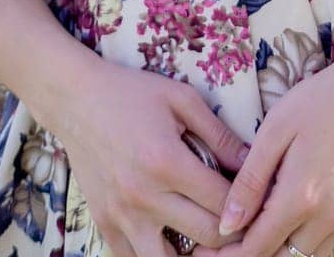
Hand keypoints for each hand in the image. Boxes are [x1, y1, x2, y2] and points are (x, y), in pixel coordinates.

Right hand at [56, 61, 251, 256]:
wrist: (75, 99)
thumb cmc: (131, 93)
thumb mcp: (181, 99)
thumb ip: (220, 135)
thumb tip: (253, 164)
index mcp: (167, 162)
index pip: (224, 203)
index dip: (249, 205)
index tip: (257, 200)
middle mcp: (144, 197)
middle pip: (206, 237)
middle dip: (232, 232)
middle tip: (242, 220)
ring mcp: (121, 216)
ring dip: (195, 254)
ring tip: (207, 235)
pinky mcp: (104, 225)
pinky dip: (157, 254)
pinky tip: (172, 236)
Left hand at [186, 52, 333, 256]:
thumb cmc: (318, 102)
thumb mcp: (274, 131)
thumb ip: (249, 182)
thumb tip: (226, 224)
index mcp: (302, 196)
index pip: (258, 248)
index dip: (228, 255)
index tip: (204, 252)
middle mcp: (328, 217)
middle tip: (220, 248)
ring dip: (275, 253)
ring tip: (248, 235)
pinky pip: (322, 244)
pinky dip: (298, 243)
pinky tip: (280, 224)